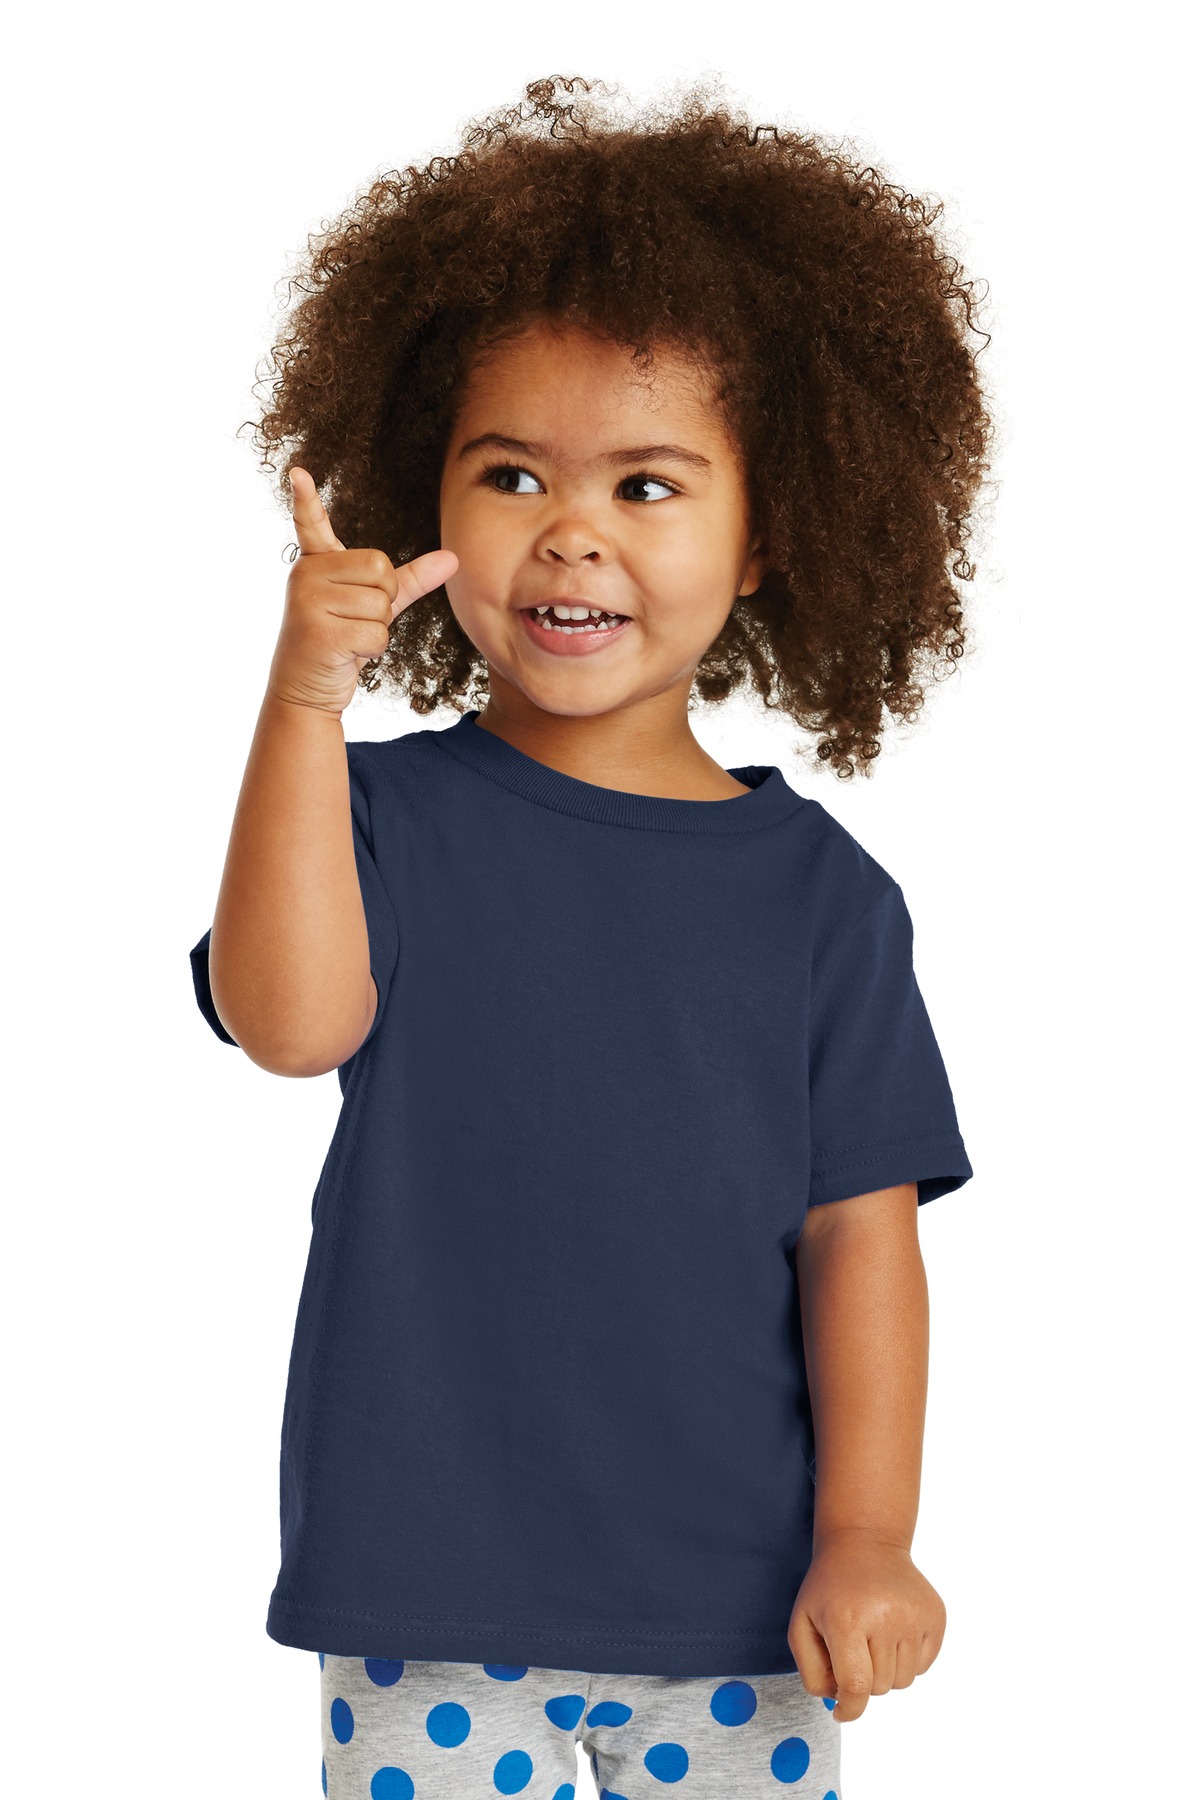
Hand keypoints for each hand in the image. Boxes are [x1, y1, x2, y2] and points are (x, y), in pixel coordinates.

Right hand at [266, 467, 458, 716]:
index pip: (311, 524)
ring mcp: (307, 602)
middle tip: (354, 621)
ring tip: (347, 638)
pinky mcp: (318, 632)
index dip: (306, 499)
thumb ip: (410, 581)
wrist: (304, 691)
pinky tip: (346, 654)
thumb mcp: (373, 607)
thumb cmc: (340, 643)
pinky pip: (376, 633)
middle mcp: (305, 575)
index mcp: (315, 564)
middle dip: (383, 601)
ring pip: (381, 605)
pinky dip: (372, 649)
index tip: (299, 472)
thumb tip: (453, 559)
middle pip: (382, 569)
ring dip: (377, 630)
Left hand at [787, 1529, 946, 1722]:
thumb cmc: (829, 1588)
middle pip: (879, 1687)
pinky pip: (922, 1665)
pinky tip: (892, 1630)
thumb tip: (839, 1701)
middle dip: (863, 1678)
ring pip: (903, 1681)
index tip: (842, 1711)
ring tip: (873, 1636)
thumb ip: (811, 1671)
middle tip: (854, 1647)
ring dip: (886, 1670)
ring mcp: (915, 1615)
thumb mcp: (802, 1623)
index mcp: (847, 1619)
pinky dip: (906, 1659)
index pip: (856, 1687)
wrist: (866, 1542)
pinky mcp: (935, 1615)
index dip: (849, 1708)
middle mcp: (885, 1617)